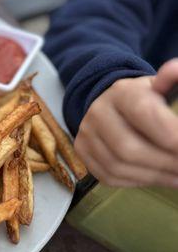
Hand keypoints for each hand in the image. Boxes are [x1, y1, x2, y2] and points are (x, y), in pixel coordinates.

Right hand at [74, 59, 177, 187]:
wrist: (110, 105)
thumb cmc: (144, 99)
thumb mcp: (160, 86)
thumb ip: (171, 81)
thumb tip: (176, 70)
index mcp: (121, 93)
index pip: (143, 114)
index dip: (170, 134)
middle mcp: (97, 112)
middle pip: (128, 148)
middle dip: (165, 163)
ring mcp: (87, 134)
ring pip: (119, 166)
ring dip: (155, 177)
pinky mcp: (83, 153)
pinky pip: (109, 176)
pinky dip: (138, 181)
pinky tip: (158, 177)